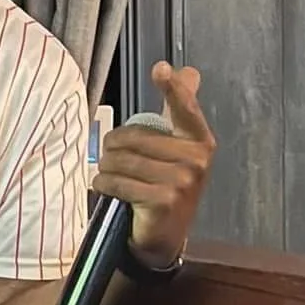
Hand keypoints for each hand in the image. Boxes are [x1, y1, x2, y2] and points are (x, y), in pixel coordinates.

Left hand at [93, 61, 215, 265]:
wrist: (164, 236)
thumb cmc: (166, 185)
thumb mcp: (177, 147)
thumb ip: (180, 109)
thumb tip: (188, 71)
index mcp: (199, 141)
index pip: (184, 108)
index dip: (172, 87)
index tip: (160, 69)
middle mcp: (196, 159)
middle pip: (133, 137)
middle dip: (113, 148)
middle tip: (115, 159)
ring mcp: (182, 181)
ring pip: (122, 160)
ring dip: (107, 169)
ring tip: (112, 176)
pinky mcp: (163, 200)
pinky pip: (118, 182)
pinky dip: (105, 185)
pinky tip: (108, 190)